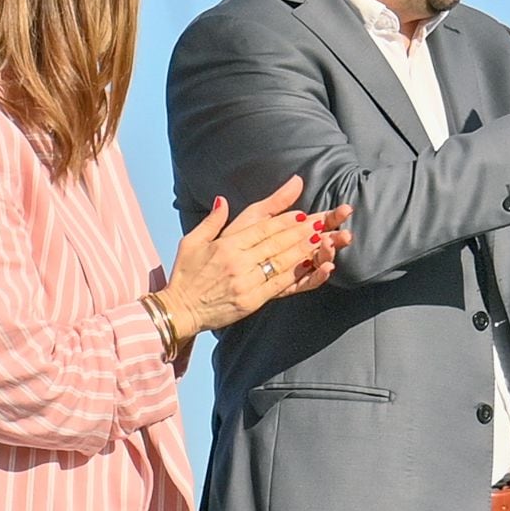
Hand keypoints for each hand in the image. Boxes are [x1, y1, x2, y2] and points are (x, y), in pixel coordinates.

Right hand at [163, 178, 339, 337]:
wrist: (178, 310)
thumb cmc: (185, 275)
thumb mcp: (191, 241)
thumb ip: (212, 221)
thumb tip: (223, 200)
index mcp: (226, 244)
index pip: (263, 227)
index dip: (286, 219)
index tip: (305, 213)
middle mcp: (239, 260)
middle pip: (279, 241)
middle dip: (306, 230)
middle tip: (328, 222)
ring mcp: (247, 281)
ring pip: (285, 261)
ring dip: (310, 249)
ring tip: (331, 239)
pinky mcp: (253, 300)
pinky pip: (282, 285)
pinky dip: (303, 276)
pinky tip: (319, 268)